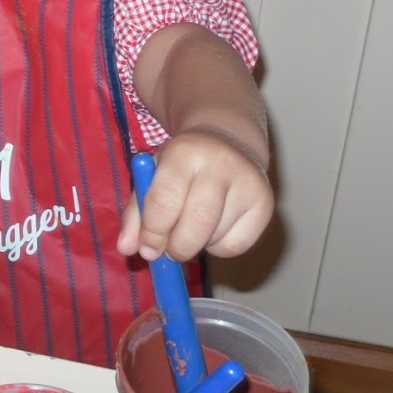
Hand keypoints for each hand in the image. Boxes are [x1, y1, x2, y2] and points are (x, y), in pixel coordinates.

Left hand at [116, 129, 272, 261]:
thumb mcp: (152, 178)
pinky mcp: (265, 203)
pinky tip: (214, 228)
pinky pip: (237, 245)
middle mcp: (220, 164)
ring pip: (216, 238)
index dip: (153, 232)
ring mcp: (248, 183)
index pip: (165, 201)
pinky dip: (219, 248)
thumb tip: (126, 249)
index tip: (148, 248)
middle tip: (169, 250)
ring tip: (191, 227)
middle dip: (177, 247)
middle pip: (197, 223)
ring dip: (196, 246)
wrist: (227, 142)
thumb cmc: (181, 166)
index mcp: (184, 152)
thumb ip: (135, 215)